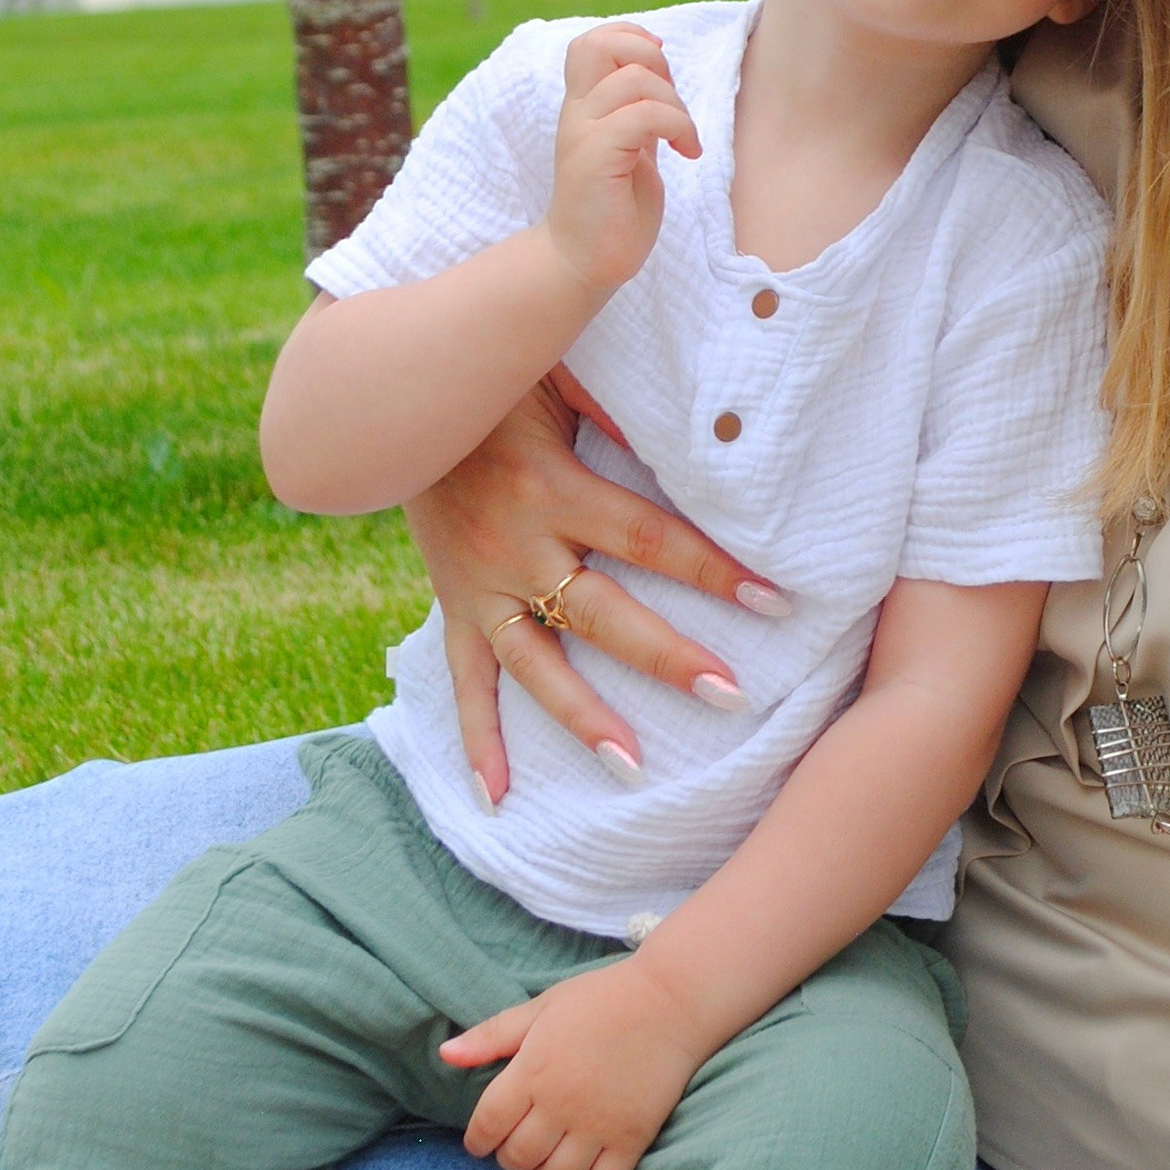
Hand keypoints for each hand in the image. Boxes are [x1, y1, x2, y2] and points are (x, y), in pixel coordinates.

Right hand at [405, 378, 783, 803]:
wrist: (394, 396)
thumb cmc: (498, 374)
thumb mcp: (560, 374)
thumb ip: (623, 407)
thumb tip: (705, 433)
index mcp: (552, 487)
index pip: (649, 538)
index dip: (713, 568)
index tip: (775, 598)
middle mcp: (515, 545)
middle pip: (602, 614)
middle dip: (667, 657)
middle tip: (730, 695)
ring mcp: (480, 582)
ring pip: (535, 663)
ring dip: (582, 717)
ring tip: (633, 767)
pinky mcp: (453, 601)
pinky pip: (464, 677)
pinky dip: (478, 738)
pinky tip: (498, 795)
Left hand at [442, 957, 706, 1169]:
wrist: (671, 1000)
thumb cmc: (601, 998)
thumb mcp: (541, 1007)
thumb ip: (492, 1036)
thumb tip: (444, 1055)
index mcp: (533, 1070)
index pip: (487, 1125)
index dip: (477, 1142)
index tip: (481, 1142)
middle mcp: (561, 1104)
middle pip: (517, 1156)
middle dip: (507, 1161)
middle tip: (513, 1153)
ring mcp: (598, 1126)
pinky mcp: (631, 1140)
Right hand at [546, 22, 698, 299]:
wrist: (583, 264)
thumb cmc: (613, 211)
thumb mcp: (630, 149)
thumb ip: (637, 113)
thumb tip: (660, 77)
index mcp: (584, 108)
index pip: (592, 43)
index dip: (630, 39)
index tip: (662, 72)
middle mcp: (577, 113)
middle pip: (601, 44)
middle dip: (652, 58)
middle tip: (672, 101)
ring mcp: (582, 134)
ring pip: (634, 79)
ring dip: (675, 103)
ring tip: (684, 138)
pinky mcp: (595, 158)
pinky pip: (643, 116)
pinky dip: (678, 126)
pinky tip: (687, 152)